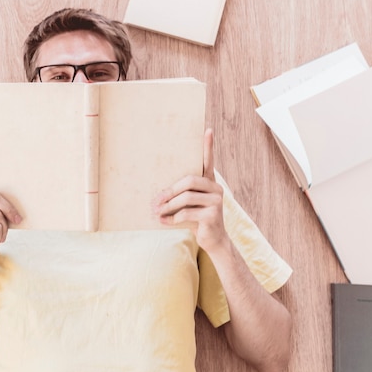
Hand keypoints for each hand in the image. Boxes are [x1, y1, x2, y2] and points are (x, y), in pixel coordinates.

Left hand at [153, 128, 227, 250]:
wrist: (213, 241)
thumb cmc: (196, 219)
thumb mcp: (187, 205)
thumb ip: (179, 195)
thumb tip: (157, 194)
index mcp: (209, 183)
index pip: (209, 161)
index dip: (208, 147)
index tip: (208, 130)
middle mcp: (216, 189)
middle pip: (189, 181)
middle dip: (169, 190)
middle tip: (155, 200)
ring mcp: (217, 202)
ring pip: (186, 197)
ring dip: (168, 206)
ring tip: (156, 212)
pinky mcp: (213, 215)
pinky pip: (186, 213)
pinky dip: (172, 218)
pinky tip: (164, 221)